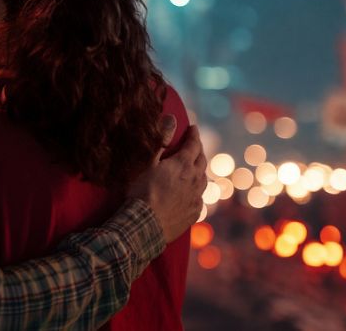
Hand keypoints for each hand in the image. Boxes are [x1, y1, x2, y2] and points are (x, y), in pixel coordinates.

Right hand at [127, 116, 205, 242]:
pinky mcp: (194, 214)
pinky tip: (191, 192)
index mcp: (184, 165)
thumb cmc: (141, 192)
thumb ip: (161, 139)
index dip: (193, 134)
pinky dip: (196, 190)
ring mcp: (196, 199)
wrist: (144, 226)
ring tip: (194, 168)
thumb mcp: (146, 161)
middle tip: (194, 145)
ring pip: (204, 180)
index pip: (194, 144)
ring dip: (200, 170)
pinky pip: (200, 198)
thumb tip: (172, 119)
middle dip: (198, 150)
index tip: (193, 128)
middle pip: (202, 161)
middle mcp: (195, 180)